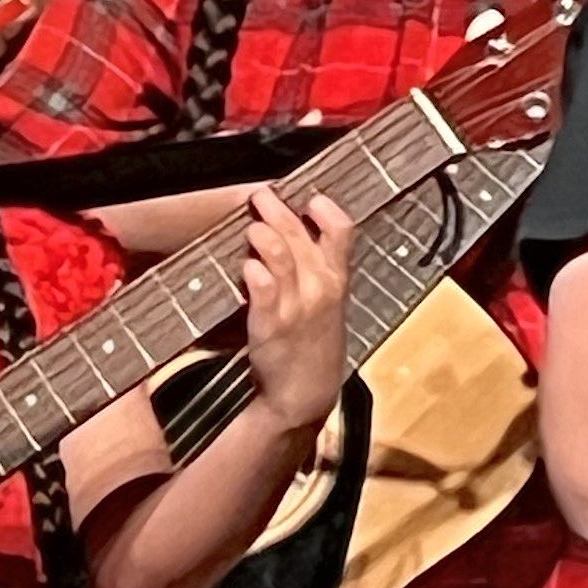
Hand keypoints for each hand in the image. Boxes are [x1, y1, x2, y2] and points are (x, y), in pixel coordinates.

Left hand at [241, 188, 352, 432]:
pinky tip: (246, 265)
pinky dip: (252, 270)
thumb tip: (291, 230)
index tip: (309, 197)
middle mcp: (320, 287)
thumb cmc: (314, 342)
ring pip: (280, 255)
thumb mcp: (329, 302)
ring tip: (251, 225)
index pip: (342, 231)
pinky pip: (261, 287)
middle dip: (277, 209)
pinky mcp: (270, 323)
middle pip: (300, 235)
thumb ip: (317, 267)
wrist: (307, 392)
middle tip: (260, 196)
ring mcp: (296, 305)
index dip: (327, 209)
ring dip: (263, 235)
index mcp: (337, 279)